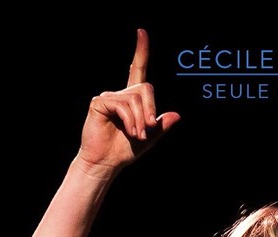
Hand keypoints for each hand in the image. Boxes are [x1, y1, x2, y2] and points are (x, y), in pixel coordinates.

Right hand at [77, 28, 180, 175]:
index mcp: (132, 100)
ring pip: (135, 99)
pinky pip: (122, 105)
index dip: (140, 52)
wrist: (106, 163)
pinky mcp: (99, 103)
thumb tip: (177, 115)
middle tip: (148, 130)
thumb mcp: (150, 138)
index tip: (142, 32)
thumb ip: (161, 126)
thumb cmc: (125, 151)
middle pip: (145, 89)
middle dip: (151, 110)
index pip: (137, 70)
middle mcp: (120, 94)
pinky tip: (129, 131)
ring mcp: (109, 97)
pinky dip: (130, 120)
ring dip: (140, 121)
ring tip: (137, 135)